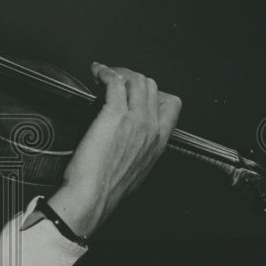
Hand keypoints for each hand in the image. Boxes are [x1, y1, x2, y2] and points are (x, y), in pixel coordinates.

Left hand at [48, 63, 180, 238]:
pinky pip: (114, 81)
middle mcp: (150, 127)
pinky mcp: (114, 113)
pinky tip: (97, 72)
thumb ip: (141, 152)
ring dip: (119, 72)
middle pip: (151, 86)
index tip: (137, 92)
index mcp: (159, 142)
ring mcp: (134, 119)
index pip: (172, 104)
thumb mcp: (137, 171)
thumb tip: (132, 143)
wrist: (94, 194)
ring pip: (135, 80)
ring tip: (104, 74)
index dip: (154, 93)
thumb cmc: (107, 187)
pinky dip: (105, 72)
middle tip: (115, 80)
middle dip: (132, 77)